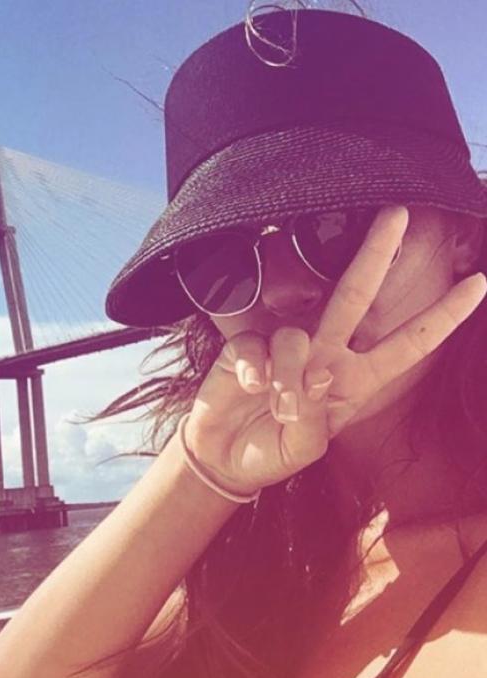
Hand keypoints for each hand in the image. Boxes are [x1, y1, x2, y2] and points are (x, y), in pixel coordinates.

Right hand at [184, 206, 486, 492]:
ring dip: (288, 377)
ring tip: (276, 405)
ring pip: (298, 337)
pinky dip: (254, 371)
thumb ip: (313, 417)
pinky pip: (257, 347)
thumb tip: (310, 376)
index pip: (407, 345)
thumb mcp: (304, 447)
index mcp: (354, 381)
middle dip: (376, 253)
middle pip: (356, 295)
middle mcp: (325, 355)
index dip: (442, 316)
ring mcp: (287, 347)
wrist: (224, 457)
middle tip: (397, 212)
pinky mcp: (248, 347)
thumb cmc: (271, 452)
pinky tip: (248, 386)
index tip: (478, 283)